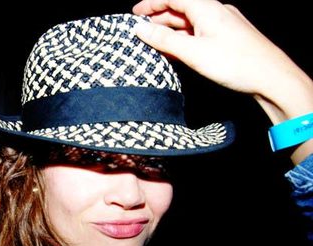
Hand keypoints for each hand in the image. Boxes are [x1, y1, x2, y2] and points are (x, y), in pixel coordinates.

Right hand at [132, 0, 312, 124]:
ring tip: (153, 41)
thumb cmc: (236, 63)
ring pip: (190, 22)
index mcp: (207, 8)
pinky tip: (176, 50)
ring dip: (171, 30)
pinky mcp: (227, 39)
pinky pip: (200, 33)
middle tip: (140, 30)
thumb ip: (165, 40)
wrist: (271, 78)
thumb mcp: (193, 52)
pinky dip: (184, 39)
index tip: (134, 13)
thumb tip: (140, 29)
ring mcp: (223, 25)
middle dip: (159, 18)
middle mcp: (216, 12)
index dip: (152, 3)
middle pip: (181, 9)